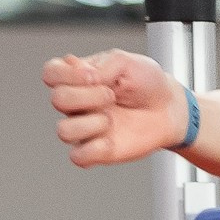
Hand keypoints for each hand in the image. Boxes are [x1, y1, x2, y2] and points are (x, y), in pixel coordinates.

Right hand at [45, 50, 189, 167]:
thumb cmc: (146, 82)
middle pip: (57, 100)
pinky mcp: (96, 151)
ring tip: (112, 119)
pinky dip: (94, 149)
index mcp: (76, 78)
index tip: (94, 74)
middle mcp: (76, 103)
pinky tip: (111, 140)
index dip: (66, 74)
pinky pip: (77, 157)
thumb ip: (100, 65)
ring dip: (91, 123)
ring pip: (63, 131)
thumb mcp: (126, 62)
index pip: (50, 73)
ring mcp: (84, 128)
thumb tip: (83, 77)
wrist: (169, 108)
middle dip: (88, 96)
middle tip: (112, 95)